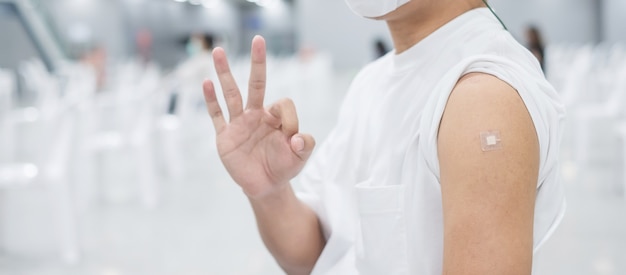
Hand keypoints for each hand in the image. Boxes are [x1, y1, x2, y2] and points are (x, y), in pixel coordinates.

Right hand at [202, 36, 315, 198]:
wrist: (265, 186)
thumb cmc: (284, 167)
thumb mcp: (301, 157)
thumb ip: (306, 145)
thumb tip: (298, 137)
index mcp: (275, 118)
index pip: (282, 104)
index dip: (289, 118)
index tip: (292, 138)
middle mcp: (256, 115)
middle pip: (256, 83)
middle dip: (258, 63)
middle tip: (259, 40)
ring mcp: (239, 123)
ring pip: (232, 94)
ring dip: (225, 73)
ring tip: (219, 51)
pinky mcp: (225, 136)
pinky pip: (217, 115)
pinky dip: (211, 100)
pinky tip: (207, 83)